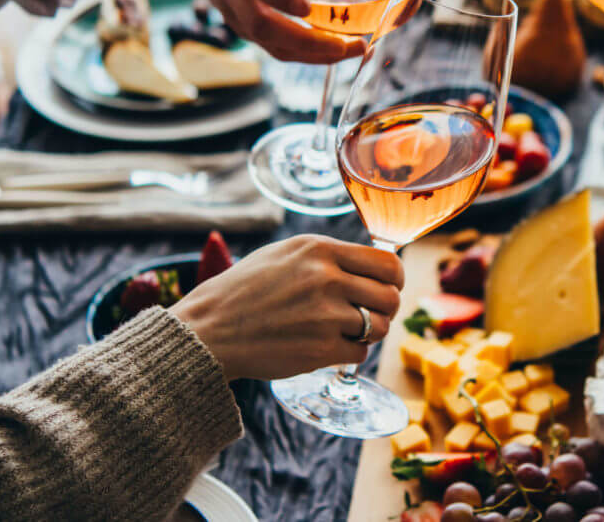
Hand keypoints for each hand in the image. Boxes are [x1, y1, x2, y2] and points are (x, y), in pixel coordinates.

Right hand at [170, 235, 403, 380]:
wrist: (208, 331)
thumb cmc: (243, 291)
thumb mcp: (284, 254)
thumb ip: (327, 256)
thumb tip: (370, 264)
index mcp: (319, 249)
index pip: (387, 262)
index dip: (395, 279)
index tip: (388, 287)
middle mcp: (326, 278)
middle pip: (390, 296)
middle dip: (386, 309)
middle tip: (371, 314)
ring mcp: (325, 314)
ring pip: (379, 326)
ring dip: (369, 333)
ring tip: (346, 331)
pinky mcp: (320, 349)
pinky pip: (360, 353)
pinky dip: (350, 353)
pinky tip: (329, 347)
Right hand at [182, 0, 396, 62]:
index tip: (306, 7)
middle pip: (262, 25)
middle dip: (309, 42)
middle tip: (351, 43)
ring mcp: (235, 15)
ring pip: (271, 45)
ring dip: (315, 55)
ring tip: (356, 49)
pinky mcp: (245, 31)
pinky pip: (276, 50)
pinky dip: (309, 56)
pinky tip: (339, 51)